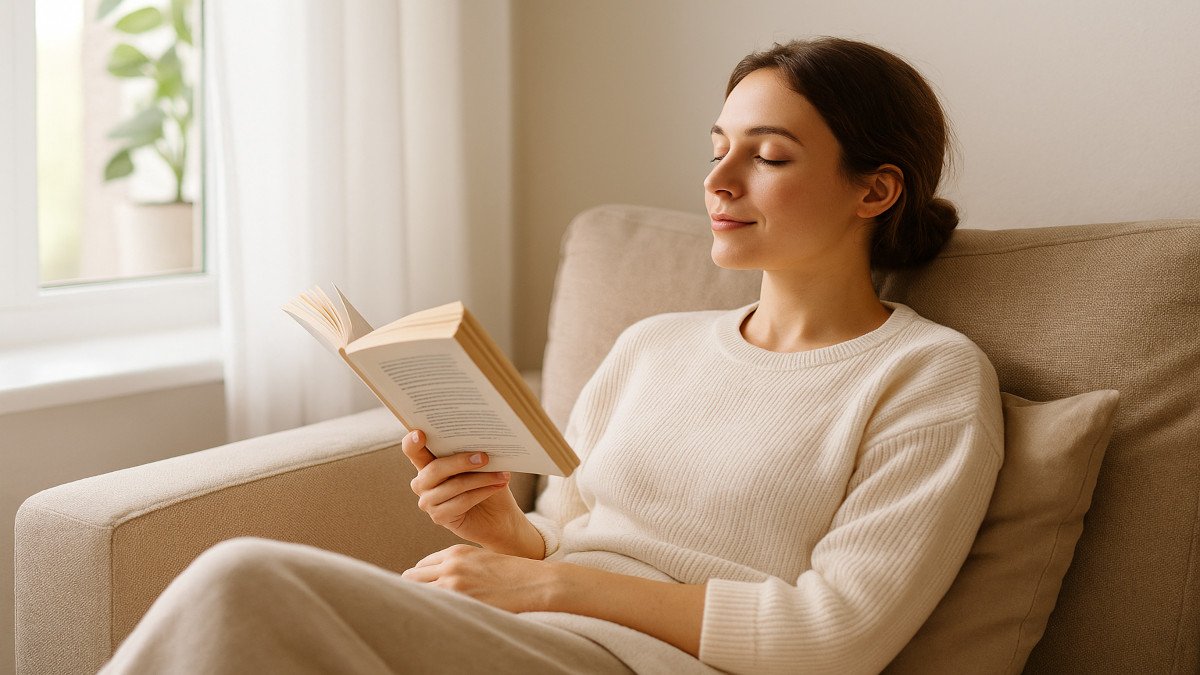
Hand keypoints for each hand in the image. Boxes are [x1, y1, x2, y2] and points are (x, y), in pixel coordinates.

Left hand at [401, 544, 560, 613]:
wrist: (536, 583)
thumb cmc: (512, 574)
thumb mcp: (481, 559)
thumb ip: (458, 566)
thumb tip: (438, 581)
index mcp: (455, 552)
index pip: (421, 566)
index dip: (422, 580)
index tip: (427, 591)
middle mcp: (450, 565)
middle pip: (411, 578)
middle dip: (415, 590)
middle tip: (423, 604)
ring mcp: (453, 583)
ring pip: (416, 592)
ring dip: (420, 602)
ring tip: (430, 612)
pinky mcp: (461, 600)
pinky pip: (432, 606)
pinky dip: (431, 612)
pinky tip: (441, 617)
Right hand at [402, 429, 533, 553]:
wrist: (498, 516)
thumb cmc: (487, 483)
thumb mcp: (479, 464)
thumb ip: (471, 452)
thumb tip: (480, 440)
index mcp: (427, 463)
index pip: (413, 450)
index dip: (412, 443)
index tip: (419, 434)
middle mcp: (422, 482)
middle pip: (436, 469)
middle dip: (461, 461)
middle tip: (485, 457)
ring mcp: (428, 501)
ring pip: (453, 485)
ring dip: (481, 479)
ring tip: (502, 474)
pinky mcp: (439, 517)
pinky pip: (461, 502)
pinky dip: (482, 493)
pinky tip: (496, 487)